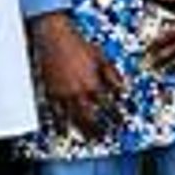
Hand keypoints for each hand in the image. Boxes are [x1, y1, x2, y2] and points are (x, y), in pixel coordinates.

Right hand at [31, 15, 119, 136]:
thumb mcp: (102, 58)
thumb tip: (123, 89)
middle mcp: (78, 93)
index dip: (116, 116)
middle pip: (91, 118)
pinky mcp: (50, 93)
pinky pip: (55, 113)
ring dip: (82, 130)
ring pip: (73, 119)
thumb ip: (113, 76)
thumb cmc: (77, 45)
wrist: (54, 37)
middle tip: (104, 136)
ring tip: (89, 138)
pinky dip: (60, 123)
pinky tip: (63, 130)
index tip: (121, 122)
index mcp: (93, 84)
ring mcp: (62, 95)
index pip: (108, 106)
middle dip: (99, 129)